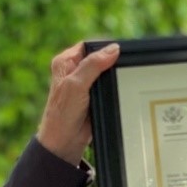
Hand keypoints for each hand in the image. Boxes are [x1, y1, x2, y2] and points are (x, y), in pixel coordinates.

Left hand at [35, 41, 119, 164]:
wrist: (65, 141)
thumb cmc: (63, 113)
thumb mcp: (76, 84)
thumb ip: (93, 65)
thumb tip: (113, 49)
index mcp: (66, 62)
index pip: (89, 46)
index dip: (104, 47)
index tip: (119, 52)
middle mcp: (74, 70)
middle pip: (100, 58)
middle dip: (112, 62)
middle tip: (124, 67)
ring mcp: (85, 84)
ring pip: (106, 72)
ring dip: (114, 76)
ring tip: (123, 78)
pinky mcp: (94, 96)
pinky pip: (109, 86)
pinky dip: (115, 87)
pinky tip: (121, 88)